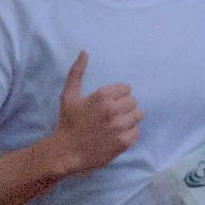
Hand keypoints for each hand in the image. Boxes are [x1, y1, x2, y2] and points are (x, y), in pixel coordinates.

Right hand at [41, 49, 139, 180]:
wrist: (66, 152)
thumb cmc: (67, 122)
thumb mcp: (68, 95)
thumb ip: (77, 72)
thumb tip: (84, 52)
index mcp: (102, 96)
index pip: (126, 88)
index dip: (118, 95)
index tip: (108, 103)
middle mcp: (113, 110)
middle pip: (133, 101)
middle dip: (124, 107)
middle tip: (111, 115)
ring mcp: (119, 127)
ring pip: (138, 115)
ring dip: (129, 119)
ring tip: (115, 124)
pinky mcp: (123, 142)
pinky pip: (136, 132)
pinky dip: (129, 133)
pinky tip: (116, 135)